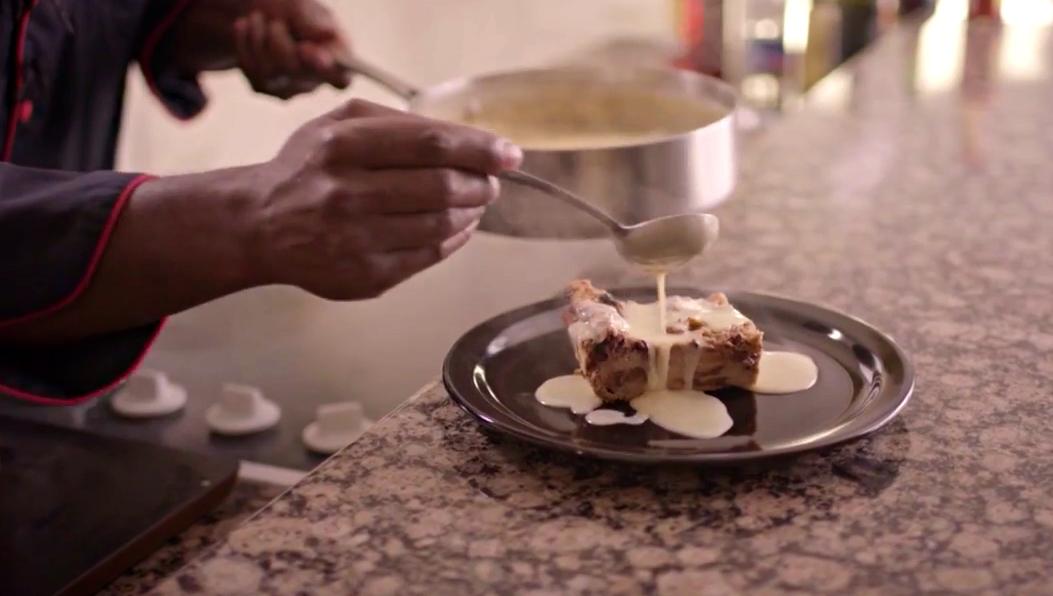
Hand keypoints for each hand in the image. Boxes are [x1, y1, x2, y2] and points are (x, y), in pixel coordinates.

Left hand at [234, 0, 351, 98]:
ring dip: (258, 38)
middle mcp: (317, 79)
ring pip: (271, 73)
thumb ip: (312, 22)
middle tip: (274, 22)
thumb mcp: (301, 6)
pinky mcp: (264, 87)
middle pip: (297, 72)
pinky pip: (252, 72)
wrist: (255, 8)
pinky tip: (245, 28)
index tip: (307, 48)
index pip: (342, 79)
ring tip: (257, 18)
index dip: (328, 71)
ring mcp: (290, 87)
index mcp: (337, 56)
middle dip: (279, 41)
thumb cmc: (287, 8)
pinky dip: (245, 44)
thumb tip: (328, 34)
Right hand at [246, 99, 521, 299]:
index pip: (430, 144)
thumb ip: (397, 123)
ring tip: (475, 201)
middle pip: (442, 187)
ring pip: (442, 225)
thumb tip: (467, 139)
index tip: (509, 154)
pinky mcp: (365, 277)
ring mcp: (356, 240)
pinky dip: (456, 239)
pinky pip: (430, 256)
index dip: (479, 149)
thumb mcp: (337, 124)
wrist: (260, 225)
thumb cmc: (310, 167)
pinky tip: (458, 225)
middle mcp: (346, 194)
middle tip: (490, 181)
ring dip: (472, 211)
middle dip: (481, 183)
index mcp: (340, 146)